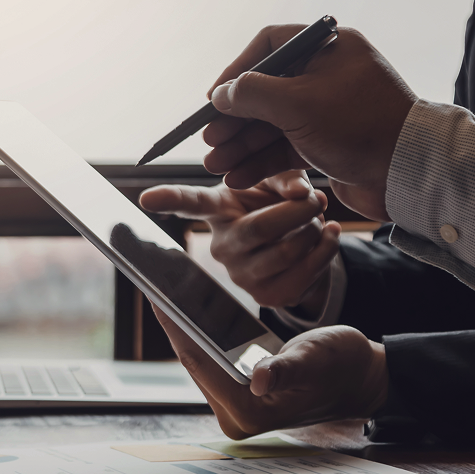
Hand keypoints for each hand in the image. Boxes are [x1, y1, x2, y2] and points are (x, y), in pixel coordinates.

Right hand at [139, 171, 340, 314]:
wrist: (301, 243)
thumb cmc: (280, 204)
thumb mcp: (280, 181)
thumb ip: (287, 177)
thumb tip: (301, 193)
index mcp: (218, 210)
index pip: (190, 204)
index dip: (168, 199)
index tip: (145, 198)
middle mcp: (221, 246)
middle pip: (259, 228)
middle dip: (298, 211)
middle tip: (317, 198)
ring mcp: (241, 276)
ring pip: (287, 251)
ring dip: (315, 231)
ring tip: (319, 219)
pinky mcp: (267, 297)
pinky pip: (304, 274)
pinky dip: (326, 251)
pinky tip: (328, 236)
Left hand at [153, 305, 387, 438]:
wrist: (361, 378)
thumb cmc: (344, 367)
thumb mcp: (317, 359)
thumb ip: (288, 369)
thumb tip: (261, 379)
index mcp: (249, 412)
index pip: (199, 361)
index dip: (175, 325)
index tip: (155, 292)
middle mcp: (235, 416)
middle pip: (193, 361)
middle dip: (173, 322)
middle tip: (152, 282)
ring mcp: (234, 408)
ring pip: (198, 359)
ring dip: (182, 327)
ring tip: (162, 290)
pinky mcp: (237, 395)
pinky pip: (209, 359)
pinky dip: (199, 333)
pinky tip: (185, 306)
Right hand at [202, 24, 416, 221]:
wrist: (410, 172)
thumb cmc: (360, 126)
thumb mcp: (297, 104)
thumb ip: (252, 94)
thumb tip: (221, 94)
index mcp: (327, 49)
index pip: (268, 47)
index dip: (236, 72)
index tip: (213, 99)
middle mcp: (327, 75)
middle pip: (265, 91)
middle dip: (233, 120)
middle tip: (209, 140)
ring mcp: (327, 110)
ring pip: (272, 123)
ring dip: (241, 145)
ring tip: (216, 166)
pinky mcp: (328, 142)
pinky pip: (285, 147)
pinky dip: (261, 161)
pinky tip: (238, 177)